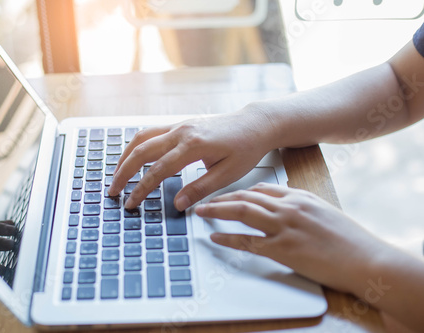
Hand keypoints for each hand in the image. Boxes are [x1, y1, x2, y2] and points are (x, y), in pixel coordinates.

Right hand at [109, 106, 278, 210]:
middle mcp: (181, 132)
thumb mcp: (228, 174)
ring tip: (116, 175)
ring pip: (141, 138)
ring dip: (125, 156)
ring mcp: (178, 126)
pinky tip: (132, 157)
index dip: (141, 189)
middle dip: (123, 172)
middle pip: (141, 151)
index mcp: (193, 146)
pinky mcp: (179, 125)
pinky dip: (136, 146)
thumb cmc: (245, 148)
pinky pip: (150, 133)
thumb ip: (201, 189)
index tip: (130, 204)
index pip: (158, 171)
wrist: (254, 124)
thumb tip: (177, 204)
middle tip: (113, 191)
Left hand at [195, 183, 388, 293]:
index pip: (261, 187)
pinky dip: (228, 239)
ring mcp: (285, 227)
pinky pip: (247, 241)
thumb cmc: (349, 239)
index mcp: (299, 196)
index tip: (226, 194)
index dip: (239, 190)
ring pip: (242, 212)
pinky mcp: (283, 249)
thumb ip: (301, 206)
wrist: (366, 259)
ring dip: (217, 210)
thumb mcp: (324, 212)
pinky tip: (215, 238)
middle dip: (222, 197)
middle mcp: (289, 207)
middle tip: (205, 200)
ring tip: (202, 211)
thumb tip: (284, 205)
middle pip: (246, 196)